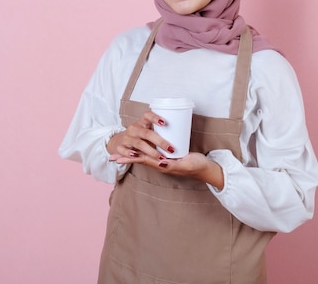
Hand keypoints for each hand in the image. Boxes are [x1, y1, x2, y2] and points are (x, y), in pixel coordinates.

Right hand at [107, 110, 172, 161]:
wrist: (120, 141)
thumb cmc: (140, 136)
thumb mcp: (148, 130)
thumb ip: (161, 131)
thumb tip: (182, 129)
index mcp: (142, 122)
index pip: (147, 115)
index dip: (155, 117)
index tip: (164, 123)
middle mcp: (134, 128)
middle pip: (147, 133)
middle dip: (160, 141)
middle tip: (171, 148)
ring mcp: (127, 138)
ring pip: (139, 143)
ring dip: (150, 151)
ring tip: (160, 157)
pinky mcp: (120, 147)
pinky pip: (125, 150)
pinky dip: (130, 154)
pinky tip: (137, 156)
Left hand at [107, 113, 223, 189]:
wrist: (206, 168)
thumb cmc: (197, 165)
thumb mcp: (186, 164)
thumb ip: (174, 164)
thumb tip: (160, 163)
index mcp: (163, 165)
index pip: (144, 160)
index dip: (131, 157)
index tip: (118, 157)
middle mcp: (161, 164)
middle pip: (140, 159)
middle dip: (126, 158)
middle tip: (112, 158)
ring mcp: (164, 161)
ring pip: (145, 157)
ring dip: (132, 156)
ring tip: (119, 156)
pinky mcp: (168, 157)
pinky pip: (153, 155)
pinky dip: (143, 153)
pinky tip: (140, 150)